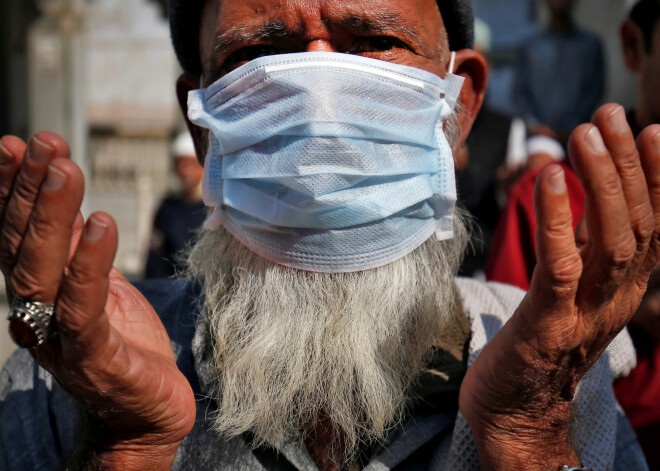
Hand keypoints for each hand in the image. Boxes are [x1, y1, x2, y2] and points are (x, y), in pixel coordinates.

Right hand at [0, 132, 195, 468]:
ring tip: (65, 167)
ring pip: (45, 268)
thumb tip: (70, 202)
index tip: (16, 144)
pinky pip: (85, 305)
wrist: (145, 410)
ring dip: (53, 214)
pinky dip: (89, 263)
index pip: (18, 234)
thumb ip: (79, 250)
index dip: (13, 189)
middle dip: (32, 189)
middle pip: (25, 243)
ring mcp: (61, 335)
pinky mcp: (94, 355)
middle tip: (45, 141)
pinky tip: (101, 223)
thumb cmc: (126, 344)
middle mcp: (37, 311)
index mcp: (40, 291)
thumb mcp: (101, 286)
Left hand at [459, 104, 659, 469]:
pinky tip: (549, 179)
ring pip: (612, 241)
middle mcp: (616, 298)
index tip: (653, 128)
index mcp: (622, 289)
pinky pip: (562, 267)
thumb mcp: (572, 291)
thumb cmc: (538, 342)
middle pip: (635, 223)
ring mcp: (586, 313)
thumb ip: (584, 249)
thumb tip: (580, 196)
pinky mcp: (548, 326)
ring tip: (585, 134)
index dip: (657, 177)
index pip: (651, 225)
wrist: (515, 410)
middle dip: (626, 164)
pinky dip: (559, 220)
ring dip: (602, 182)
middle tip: (608, 113)